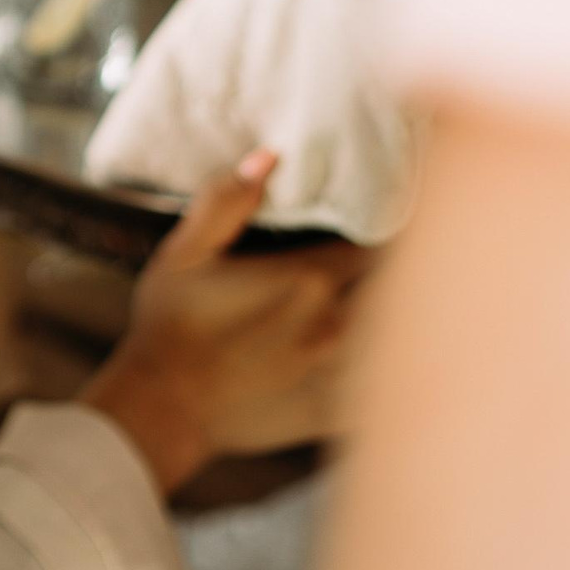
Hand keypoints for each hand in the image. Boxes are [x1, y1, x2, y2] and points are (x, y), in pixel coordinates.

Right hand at [78, 149, 370, 492]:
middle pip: (392, 294)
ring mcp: (339, 375)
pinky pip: (387, 394)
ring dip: (398, 328)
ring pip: (395, 342)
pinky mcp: (335, 413)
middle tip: (399, 271)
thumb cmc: (169, 325)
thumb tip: (269, 157)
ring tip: (405, 318)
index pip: (370, 248)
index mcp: (307, 279)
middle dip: (396, 281)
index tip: (378, 233)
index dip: (377, 238)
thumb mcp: (184, 252)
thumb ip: (226, 203)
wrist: (163, 407)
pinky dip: (394, 379)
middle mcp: (336, 325)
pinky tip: (386, 369)